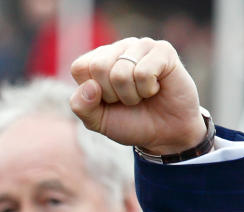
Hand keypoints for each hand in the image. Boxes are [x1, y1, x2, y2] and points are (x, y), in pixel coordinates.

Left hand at [69, 37, 205, 155]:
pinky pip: (143, 72)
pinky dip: (147, 89)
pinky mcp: (163, 50)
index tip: (106, 100)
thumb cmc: (129, 122)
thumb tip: (89, 86)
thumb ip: (81, 106)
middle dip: (111, 94)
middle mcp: (118, 49)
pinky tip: (155, 88)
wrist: (164, 133)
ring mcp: (141, 46)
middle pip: (99, 67)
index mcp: (97, 61)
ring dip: (130, 95)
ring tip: (141, 95)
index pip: (79, 67)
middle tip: (126, 99)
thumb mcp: (97, 121)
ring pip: (121, 72)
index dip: (91, 92)